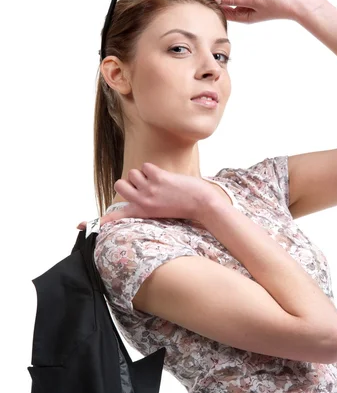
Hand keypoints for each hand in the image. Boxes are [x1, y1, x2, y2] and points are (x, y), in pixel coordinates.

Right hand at [77, 162, 215, 229]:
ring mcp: (149, 190)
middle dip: (130, 181)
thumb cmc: (180, 207)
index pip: (114, 217)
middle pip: (119, 184)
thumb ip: (141, 204)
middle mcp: (141, 203)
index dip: (96, 222)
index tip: (80, 225)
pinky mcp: (158, 178)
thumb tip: (130, 193)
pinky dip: (154, 169)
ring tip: (159, 184)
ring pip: (134, 173)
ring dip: (144, 174)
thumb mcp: (157, 211)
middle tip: (145, 187)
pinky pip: (146, 166)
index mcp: (140, 213)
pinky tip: (166, 179)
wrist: (200, 203)